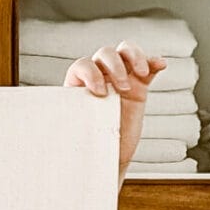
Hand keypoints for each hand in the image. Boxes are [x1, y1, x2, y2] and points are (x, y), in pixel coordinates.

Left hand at [63, 43, 166, 182]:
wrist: (111, 158)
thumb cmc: (90, 147)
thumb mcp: (77, 136)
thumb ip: (72, 127)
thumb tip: (48, 137)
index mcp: (79, 86)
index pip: (82, 65)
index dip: (91, 74)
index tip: (99, 93)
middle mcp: (99, 77)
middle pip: (105, 54)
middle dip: (114, 66)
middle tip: (122, 89)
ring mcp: (120, 78)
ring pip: (125, 52)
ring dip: (134, 57)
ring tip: (140, 73)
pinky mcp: (139, 85)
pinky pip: (147, 66)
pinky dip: (154, 62)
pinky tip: (161, 64)